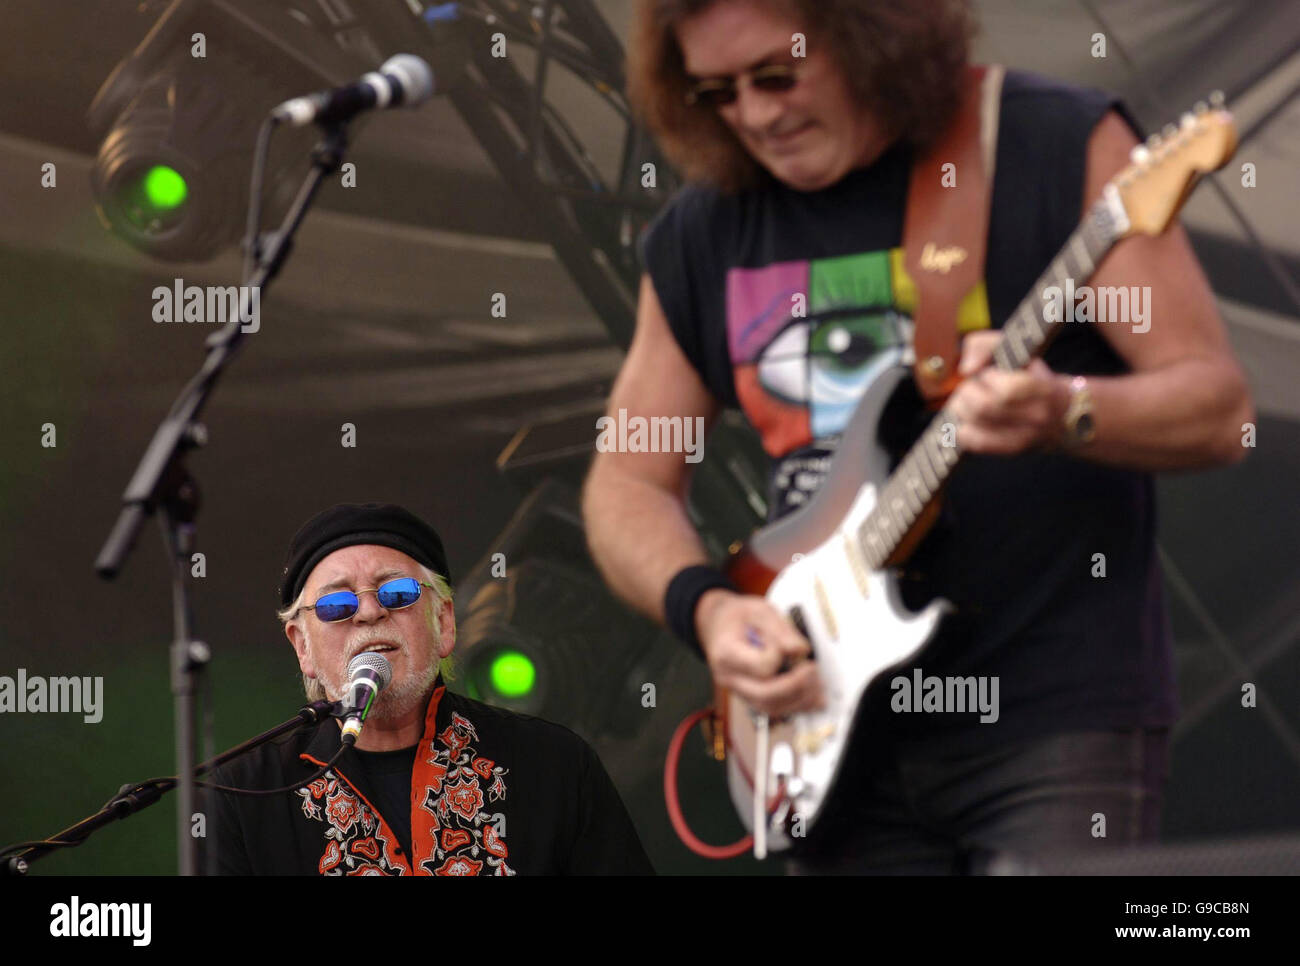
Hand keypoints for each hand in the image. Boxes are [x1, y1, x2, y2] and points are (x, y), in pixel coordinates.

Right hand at [694, 589, 824, 717]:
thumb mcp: (759, 610)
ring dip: (799, 700)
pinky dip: (796, 705)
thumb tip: (801, 650)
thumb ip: (781, 629)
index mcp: (727, 653)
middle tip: (812, 670)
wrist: (719, 625)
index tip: (789, 645)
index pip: (760, 667)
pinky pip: (773, 708)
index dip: (781, 657)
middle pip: (765, 695)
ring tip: (817, 684)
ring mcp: (739, 690)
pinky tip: (812, 697)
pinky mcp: (750, 696)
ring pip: (770, 708)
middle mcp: (730, 677)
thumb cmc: (737, 617)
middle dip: (796, 686)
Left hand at [945, 330, 1072, 454]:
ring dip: (961, 407)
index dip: (988, 378)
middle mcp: (1037, 417)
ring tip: (967, 400)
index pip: (1007, 390)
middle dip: (967, 391)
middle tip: (971, 386)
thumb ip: (985, 345)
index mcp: (1044, 389)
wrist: (1062, 411)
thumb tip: (966, 368)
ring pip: (975, 424)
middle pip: (984, 407)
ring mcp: (1025, 437)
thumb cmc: (1032, 375)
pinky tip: (964, 419)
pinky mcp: (1011, 449)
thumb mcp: (1016, 349)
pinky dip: (962, 429)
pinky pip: (975, 443)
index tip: (989, 373)